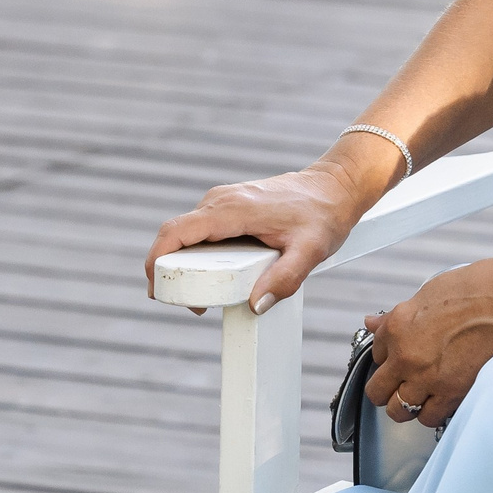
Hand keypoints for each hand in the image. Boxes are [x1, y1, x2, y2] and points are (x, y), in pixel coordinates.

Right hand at [144, 162, 365, 314]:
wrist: (336, 187)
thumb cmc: (324, 215)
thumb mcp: (310, 250)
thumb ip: (285, 278)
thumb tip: (256, 305)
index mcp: (231, 209)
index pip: (175, 232)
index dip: (156, 261)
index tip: (156, 288)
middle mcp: (220, 201)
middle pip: (175, 235)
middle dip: (170, 270)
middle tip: (188, 302)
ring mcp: (223, 200)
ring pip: (188, 232)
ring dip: (185, 262)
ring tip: (204, 294)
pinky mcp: (230, 204)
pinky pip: (203, 229)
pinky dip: (199, 252)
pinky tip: (215, 274)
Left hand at [364, 258, 492, 429]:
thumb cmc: (480, 288)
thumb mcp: (430, 292)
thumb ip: (399, 315)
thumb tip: (375, 322)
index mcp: (398, 326)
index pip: (376, 354)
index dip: (390, 356)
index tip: (401, 356)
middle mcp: (407, 356)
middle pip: (378, 391)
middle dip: (387, 388)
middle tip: (401, 383)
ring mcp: (429, 378)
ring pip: (399, 410)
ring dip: (407, 405)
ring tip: (421, 396)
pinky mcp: (454, 392)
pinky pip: (429, 417)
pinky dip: (433, 411)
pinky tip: (441, 399)